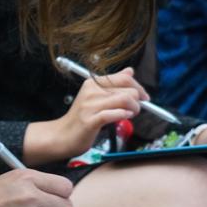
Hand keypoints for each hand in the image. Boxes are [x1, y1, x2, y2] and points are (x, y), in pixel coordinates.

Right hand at [25, 67, 143, 162]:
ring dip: (134, 109)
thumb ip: (113, 84)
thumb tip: (130, 71)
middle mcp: (91, 92)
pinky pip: (114, 114)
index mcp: (93, 83)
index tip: (144, 97)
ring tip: (130, 114)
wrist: (62, 136)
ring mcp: (89, 106)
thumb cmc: (82, 118)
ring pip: (124, 100)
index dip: (138, 87)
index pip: (124, 78)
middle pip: (127, 90)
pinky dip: (124, 116)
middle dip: (137, 101)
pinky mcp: (90, 121)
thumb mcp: (96, 96)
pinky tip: (124, 118)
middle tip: (134, 110)